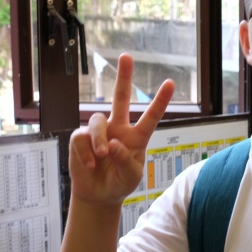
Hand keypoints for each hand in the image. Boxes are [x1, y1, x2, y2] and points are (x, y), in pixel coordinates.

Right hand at [69, 53, 174, 206]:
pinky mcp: (80, 138)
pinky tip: (90, 166)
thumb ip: (126, 160)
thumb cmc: (119, 183)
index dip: (160, 100)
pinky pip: (81, 138)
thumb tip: (113, 144)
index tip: (170, 83)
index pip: (151, 116)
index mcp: (137, 137)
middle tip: (126, 56)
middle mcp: (119, 129)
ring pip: (97, 120)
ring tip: (101, 157)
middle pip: (120, 98)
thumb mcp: (130, 176)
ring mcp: (99, 132)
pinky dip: (85, 154)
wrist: (98, 195)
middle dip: (123, 77)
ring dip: (99, 140)